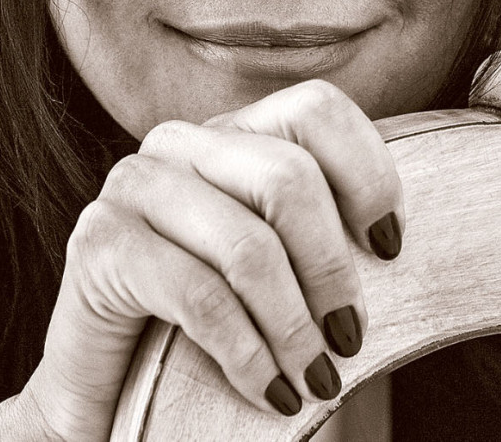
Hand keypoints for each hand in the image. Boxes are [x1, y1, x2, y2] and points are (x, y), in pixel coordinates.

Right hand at [0, 79, 404, 440]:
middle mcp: (177, 143)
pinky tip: (270, 391)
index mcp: (229, 132)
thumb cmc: (212, 329)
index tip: (390, 248)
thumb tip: (401, 241)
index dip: (367, 174)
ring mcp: (131, 185)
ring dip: (294, 326)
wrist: (111, 392)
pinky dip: (248, 354)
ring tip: (315, 378)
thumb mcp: (278, 268)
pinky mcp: (98, 244)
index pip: (315, 110)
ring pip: (247, 245)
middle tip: (349, 337)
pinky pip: (199, 297)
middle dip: (331, 269)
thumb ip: (324, 235)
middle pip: (288, 178)